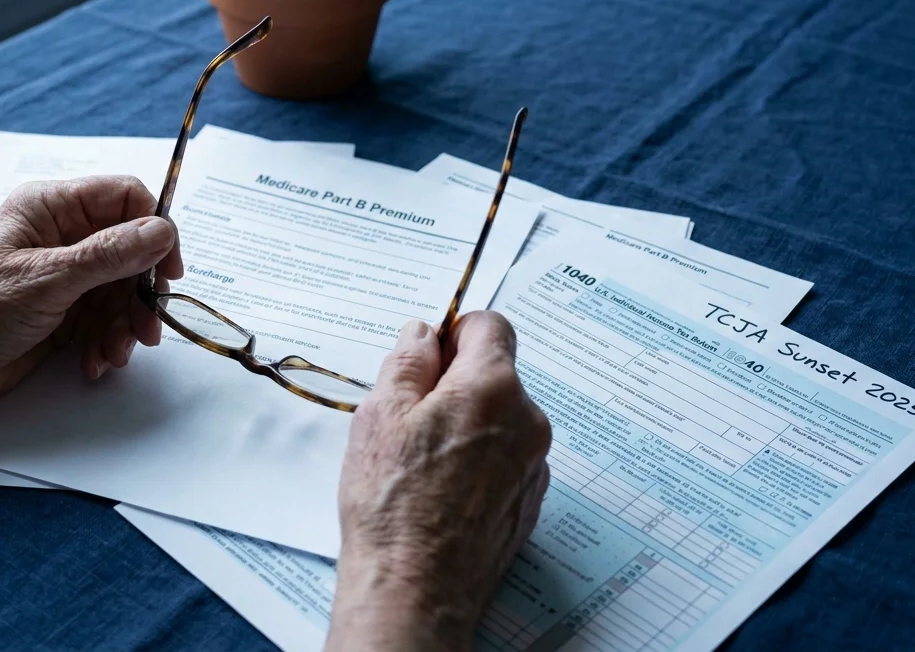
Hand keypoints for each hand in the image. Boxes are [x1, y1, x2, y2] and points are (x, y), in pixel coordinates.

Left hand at [0, 176, 182, 456]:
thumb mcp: (47, 279)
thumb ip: (109, 255)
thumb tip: (161, 231)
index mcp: (51, 208)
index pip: (124, 198)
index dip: (155, 229)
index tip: (169, 270)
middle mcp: (61, 237)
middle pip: (131, 252)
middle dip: (141, 293)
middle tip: (147, 328)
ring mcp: (63, 277)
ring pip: (121, 293)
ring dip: (124, 327)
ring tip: (114, 354)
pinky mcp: (61, 314)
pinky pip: (104, 323)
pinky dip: (106, 344)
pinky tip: (93, 363)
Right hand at [327, 311, 551, 651]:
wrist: (416, 588)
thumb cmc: (393, 504)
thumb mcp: (381, 414)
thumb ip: (408, 361)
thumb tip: (424, 333)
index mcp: (493, 388)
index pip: (491, 326)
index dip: (454, 333)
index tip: (426, 357)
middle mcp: (527, 421)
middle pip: (495, 375)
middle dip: (454, 384)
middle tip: (408, 418)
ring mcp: (533, 465)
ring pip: (499, 419)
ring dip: (465, 424)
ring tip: (418, 462)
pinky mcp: (528, 501)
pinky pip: (504, 459)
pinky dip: (477, 461)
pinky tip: (439, 490)